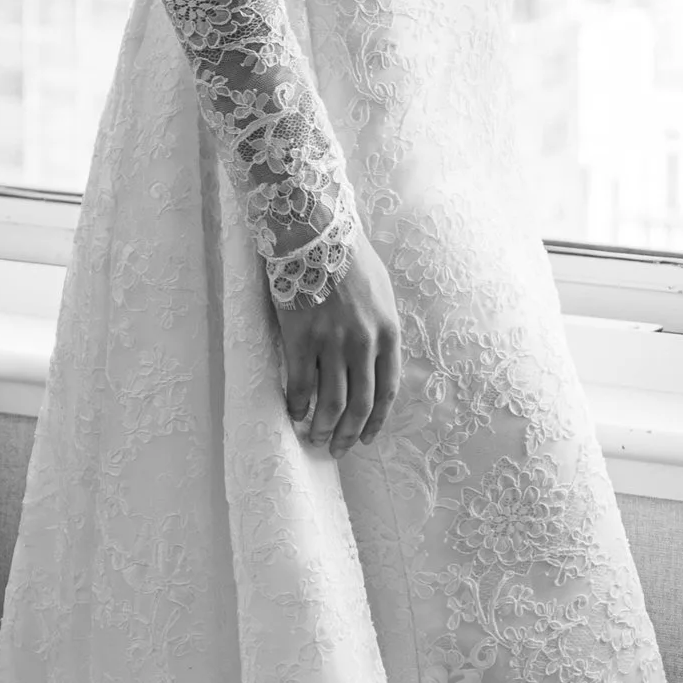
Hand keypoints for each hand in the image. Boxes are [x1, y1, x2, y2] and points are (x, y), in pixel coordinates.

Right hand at [275, 232, 401, 455]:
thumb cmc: (349, 258)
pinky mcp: (300, 338)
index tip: (366, 437)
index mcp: (388, 332)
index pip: (387, 391)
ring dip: (323, 428)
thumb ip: (382, 328)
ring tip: (315, 439)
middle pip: (359, 404)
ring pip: (330, 402)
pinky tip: (293, 415)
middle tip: (338, 450)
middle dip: (349, 433)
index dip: (376, 420)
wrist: (315, 232)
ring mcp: (331, 343)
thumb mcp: (382, 292)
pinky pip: (300, 385)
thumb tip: (377, 357)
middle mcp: (363, 343)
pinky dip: (297, 406)